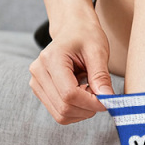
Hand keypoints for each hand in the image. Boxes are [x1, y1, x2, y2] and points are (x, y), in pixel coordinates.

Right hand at [28, 10, 114, 124]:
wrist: (72, 29)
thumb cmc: (85, 36)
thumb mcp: (97, 51)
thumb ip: (101, 76)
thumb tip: (107, 99)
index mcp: (51, 59)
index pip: (69, 94)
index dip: (91, 103)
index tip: (107, 101)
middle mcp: (38, 72)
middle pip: (64, 108)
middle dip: (87, 109)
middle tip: (100, 95)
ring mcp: (36, 83)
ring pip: (61, 115)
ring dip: (82, 111)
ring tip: (90, 92)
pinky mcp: (40, 91)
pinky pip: (59, 113)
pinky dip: (75, 111)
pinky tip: (82, 95)